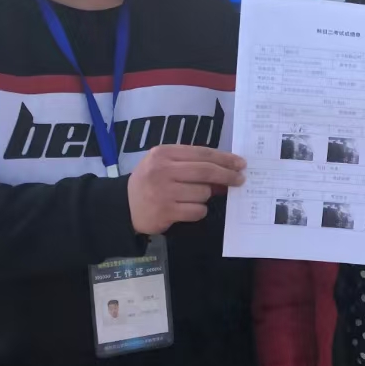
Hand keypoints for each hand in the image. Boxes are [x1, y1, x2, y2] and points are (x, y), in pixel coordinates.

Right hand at [127, 145, 245, 234]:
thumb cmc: (150, 181)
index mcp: (163, 153)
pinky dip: (198, 210)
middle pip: (206, 171)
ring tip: (190, 197)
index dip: (224, 158)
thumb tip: (226, 171)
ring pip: (203, 193)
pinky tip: (186, 209)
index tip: (240, 163)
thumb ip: (191, 164)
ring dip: (205, 196)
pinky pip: (198, 210)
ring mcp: (164, 192)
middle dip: (227, 175)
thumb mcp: (165, 165)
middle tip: (240, 180)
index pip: (202, 153)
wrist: (124, 206)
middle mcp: (162, 170)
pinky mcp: (166, 212)